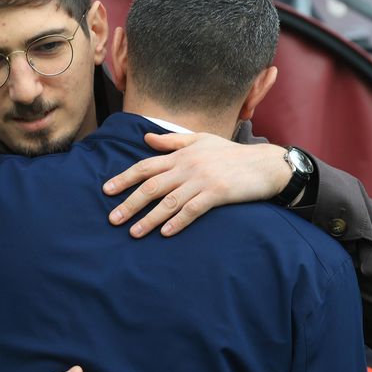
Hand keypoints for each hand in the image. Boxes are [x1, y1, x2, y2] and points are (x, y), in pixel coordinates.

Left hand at [103, 133, 292, 237]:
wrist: (265, 163)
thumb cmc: (231, 153)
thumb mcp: (201, 140)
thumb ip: (172, 142)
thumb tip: (145, 138)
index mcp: (181, 154)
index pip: (146, 166)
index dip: (125, 178)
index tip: (107, 190)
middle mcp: (188, 166)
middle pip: (152, 186)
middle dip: (130, 203)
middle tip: (113, 219)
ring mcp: (202, 180)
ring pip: (169, 201)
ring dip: (149, 219)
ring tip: (133, 233)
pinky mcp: (218, 193)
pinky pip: (193, 210)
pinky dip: (177, 222)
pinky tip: (164, 233)